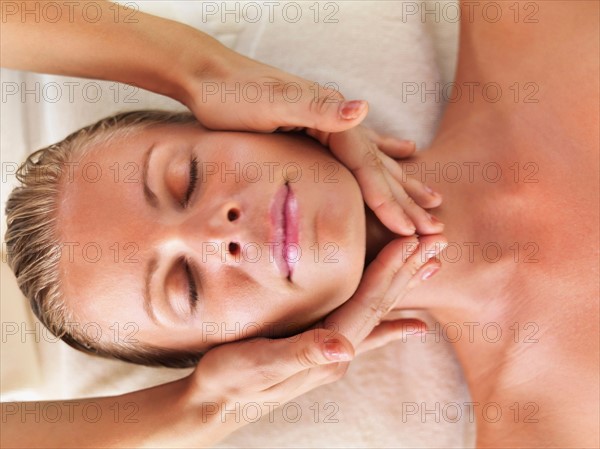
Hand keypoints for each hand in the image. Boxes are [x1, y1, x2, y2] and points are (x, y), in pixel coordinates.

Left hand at [179, 49, 442, 234]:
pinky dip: (385, 153)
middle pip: (380, 167)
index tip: (413, 231)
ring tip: (432, 199)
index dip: (390, 201)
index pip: (368, 168)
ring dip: (404, 182)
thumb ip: (316, 106)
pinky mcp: (320, 126)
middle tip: (437, 229)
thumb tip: (363, 109)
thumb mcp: (268, 102)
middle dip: (407, 201)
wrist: (210, 75)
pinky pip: (360, 148)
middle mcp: (338, 120)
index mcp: (331, 120)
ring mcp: (331, 122)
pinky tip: (403, 151)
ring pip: (377, 159)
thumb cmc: (231, 96)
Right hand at [181, 235, 445, 444]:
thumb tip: (345, 350)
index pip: (368, 303)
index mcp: (329, 348)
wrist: (217, 401)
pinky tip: (414, 323)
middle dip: (409, 271)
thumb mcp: (259, 365)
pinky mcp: (323, 347)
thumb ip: (302, 355)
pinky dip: (393, 325)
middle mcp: (340, 350)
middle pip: (382, 304)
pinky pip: (367, 331)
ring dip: (405, 287)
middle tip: (438, 241)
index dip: (390, 270)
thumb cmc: (231, 379)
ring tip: (433, 266)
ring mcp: (335, 350)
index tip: (412, 240)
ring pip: (379, 312)